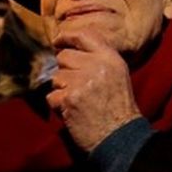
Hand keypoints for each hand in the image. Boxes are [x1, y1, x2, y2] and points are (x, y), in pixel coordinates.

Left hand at [47, 30, 140, 151]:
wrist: (119, 136)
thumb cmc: (118, 108)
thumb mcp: (117, 75)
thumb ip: (99, 60)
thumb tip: (68, 49)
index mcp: (111, 59)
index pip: (84, 35)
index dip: (67, 36)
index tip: (58, 41)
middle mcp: (98, 66)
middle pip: (64, 56)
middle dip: (66, 71)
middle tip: (78, 87)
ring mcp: (83, 81)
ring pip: (56, 76)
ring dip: (62, 90)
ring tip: (79, 101)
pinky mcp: (70, 98)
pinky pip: (52, 96)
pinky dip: (58, 106)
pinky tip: (73, 112)